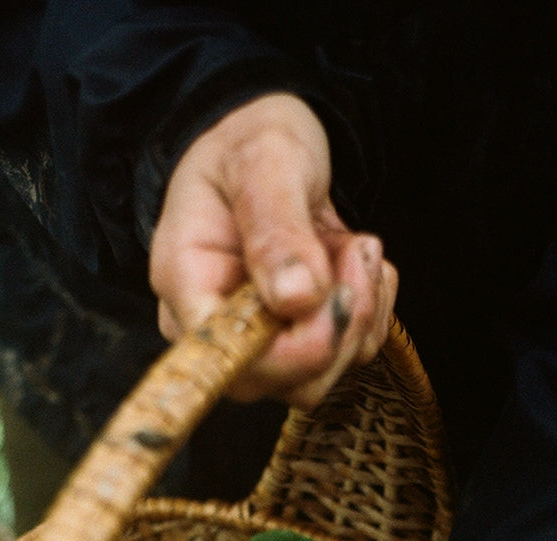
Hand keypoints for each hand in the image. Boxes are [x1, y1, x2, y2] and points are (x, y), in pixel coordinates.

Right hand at [148, 93, 396, 407]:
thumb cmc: (251, 143)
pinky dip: (370, 311)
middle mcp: (216, 326)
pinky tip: (357, 260)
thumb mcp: (264, 160)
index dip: (292, 349)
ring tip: (358, 245)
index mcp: (186, 281)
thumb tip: (296, 298)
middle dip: (338, 326)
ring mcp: (256, 341)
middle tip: (358, 250)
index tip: (332, 291)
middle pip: (281, 382)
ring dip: (361, 315)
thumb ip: (276, 226)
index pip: (229, 357)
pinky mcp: (295, 342)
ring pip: (320, 378)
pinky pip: (346, 356)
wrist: (268, 142)